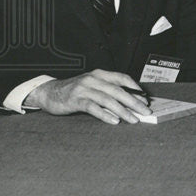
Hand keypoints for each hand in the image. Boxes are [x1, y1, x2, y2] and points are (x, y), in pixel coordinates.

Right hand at [23, 69, 151, 124]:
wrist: (49, 92)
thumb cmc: (75, 91)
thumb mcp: (92, 85)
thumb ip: (108, 89)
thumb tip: (130, 101)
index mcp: (99, 74)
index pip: (122, 78)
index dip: (135, 88)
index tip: (145, 98)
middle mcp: (93, 79)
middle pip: (118, 90)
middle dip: (134, 102)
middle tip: (145, 111)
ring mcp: (84, 89)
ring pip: (108, 100)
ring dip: (123, 111)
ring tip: (133, 119)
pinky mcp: (75, 100)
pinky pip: (93, 108)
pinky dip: (105, 115)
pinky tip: (114, 121)